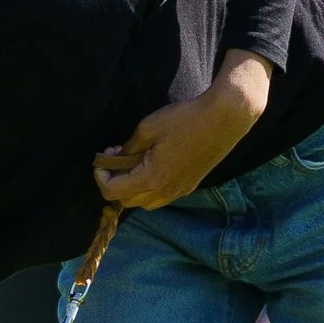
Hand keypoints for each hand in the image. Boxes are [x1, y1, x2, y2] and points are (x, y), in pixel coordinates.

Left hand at [94, 49, 271, 210]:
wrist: (223, 119)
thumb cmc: (184, 120)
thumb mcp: (147, 128)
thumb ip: (128, 148)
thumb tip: (119, 158)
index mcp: (151, 178)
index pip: (112, 192)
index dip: (100, 176)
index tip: (104, 157)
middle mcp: (164, 192)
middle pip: (126, 202)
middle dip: (115, 183)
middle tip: (117, 158)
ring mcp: (178, 192)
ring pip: (145, 203)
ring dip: (132, 189)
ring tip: (134, 163)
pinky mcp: (189, 186)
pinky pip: (161, 197)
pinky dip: (149, 188)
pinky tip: (152, 165)